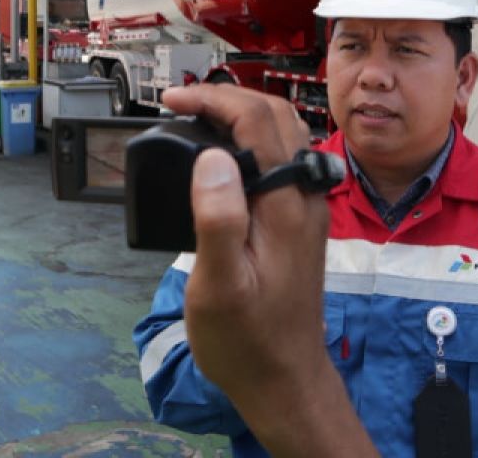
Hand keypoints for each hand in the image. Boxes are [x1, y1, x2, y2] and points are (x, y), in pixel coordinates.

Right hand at [162, 85, 376, 456]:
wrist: (285, 379)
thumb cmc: (246, 341)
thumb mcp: (219, 286)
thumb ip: (218, 219)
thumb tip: (213, 157)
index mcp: (285, 204)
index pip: (257, 120)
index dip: (213, 99)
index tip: (170, 101)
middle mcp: (304, 197)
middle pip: (277, 117)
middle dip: (229, 98)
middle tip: (180, 104)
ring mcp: (307, 209)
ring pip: (285, 136)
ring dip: (244, 115)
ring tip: (197, 120)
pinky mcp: (300, 223)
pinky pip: (284, 160)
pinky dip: (253, 140)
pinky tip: (223, 160)